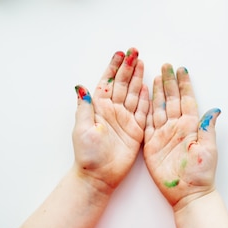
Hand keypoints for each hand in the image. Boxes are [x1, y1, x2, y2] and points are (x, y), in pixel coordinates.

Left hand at [72, 48, 148, 193]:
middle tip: (135, 51)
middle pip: (123, 84)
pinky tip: (147, 86)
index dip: (113, 67)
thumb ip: (85, 107)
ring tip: (142, 62)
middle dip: (128, 67)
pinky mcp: (135, 130)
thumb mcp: (82, 129)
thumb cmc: (87, 154)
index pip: (107, 82)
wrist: (99, 176)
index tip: (120, 53)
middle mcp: (113, 110)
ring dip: (137, 78)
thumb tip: (80, 86)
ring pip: (133, 93)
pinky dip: (145, 98)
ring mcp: (125, 119)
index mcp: (99, 107)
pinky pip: (142, 110)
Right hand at [144, 64, 220, 210]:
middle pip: (171, 99)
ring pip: (159, 107)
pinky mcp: (151, 145)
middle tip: (165, 65)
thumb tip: (215, 109)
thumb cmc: (201, 173)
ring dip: (157, 92)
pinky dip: (145, 109)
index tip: (181, 69)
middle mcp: (176, 127)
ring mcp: (163, 134)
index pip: (186, 99)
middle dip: (168, 82)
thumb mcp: (208, 149)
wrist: (188, 194)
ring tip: (155, 76)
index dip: (184, 84)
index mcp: (190, 126)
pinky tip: (144, 98)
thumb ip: (208, 128)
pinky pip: (147, 123)